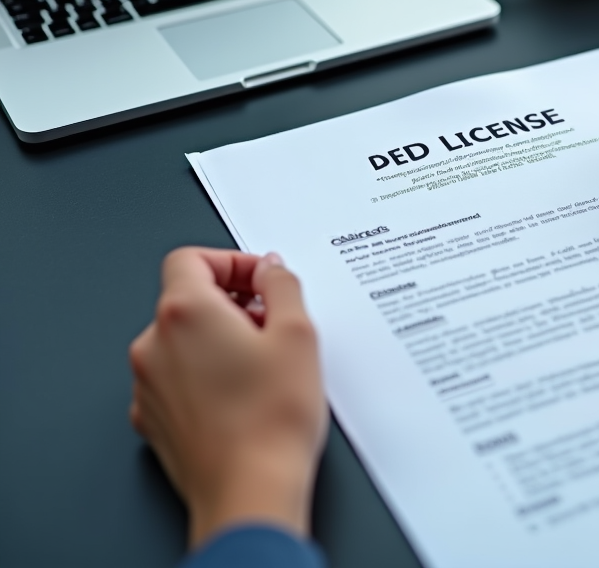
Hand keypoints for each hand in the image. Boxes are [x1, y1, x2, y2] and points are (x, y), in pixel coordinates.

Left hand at [129, 248, 327, 548]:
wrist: (250, 491)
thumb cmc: (271, 420)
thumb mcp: (298, 333)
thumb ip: (282, 285)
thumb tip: (271, 270)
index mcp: (184, 312)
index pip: (191, 259)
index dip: (231, 263)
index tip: (261, 281)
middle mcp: (154, 344)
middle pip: (187, 299)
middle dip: (232, 303)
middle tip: (273, 323)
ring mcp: (148, 384)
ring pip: (182, 340)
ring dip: (219, 339)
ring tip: (263, 364)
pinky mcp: (153, 418)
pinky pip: (176, 378)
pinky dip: (205, 374)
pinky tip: (243, 394)